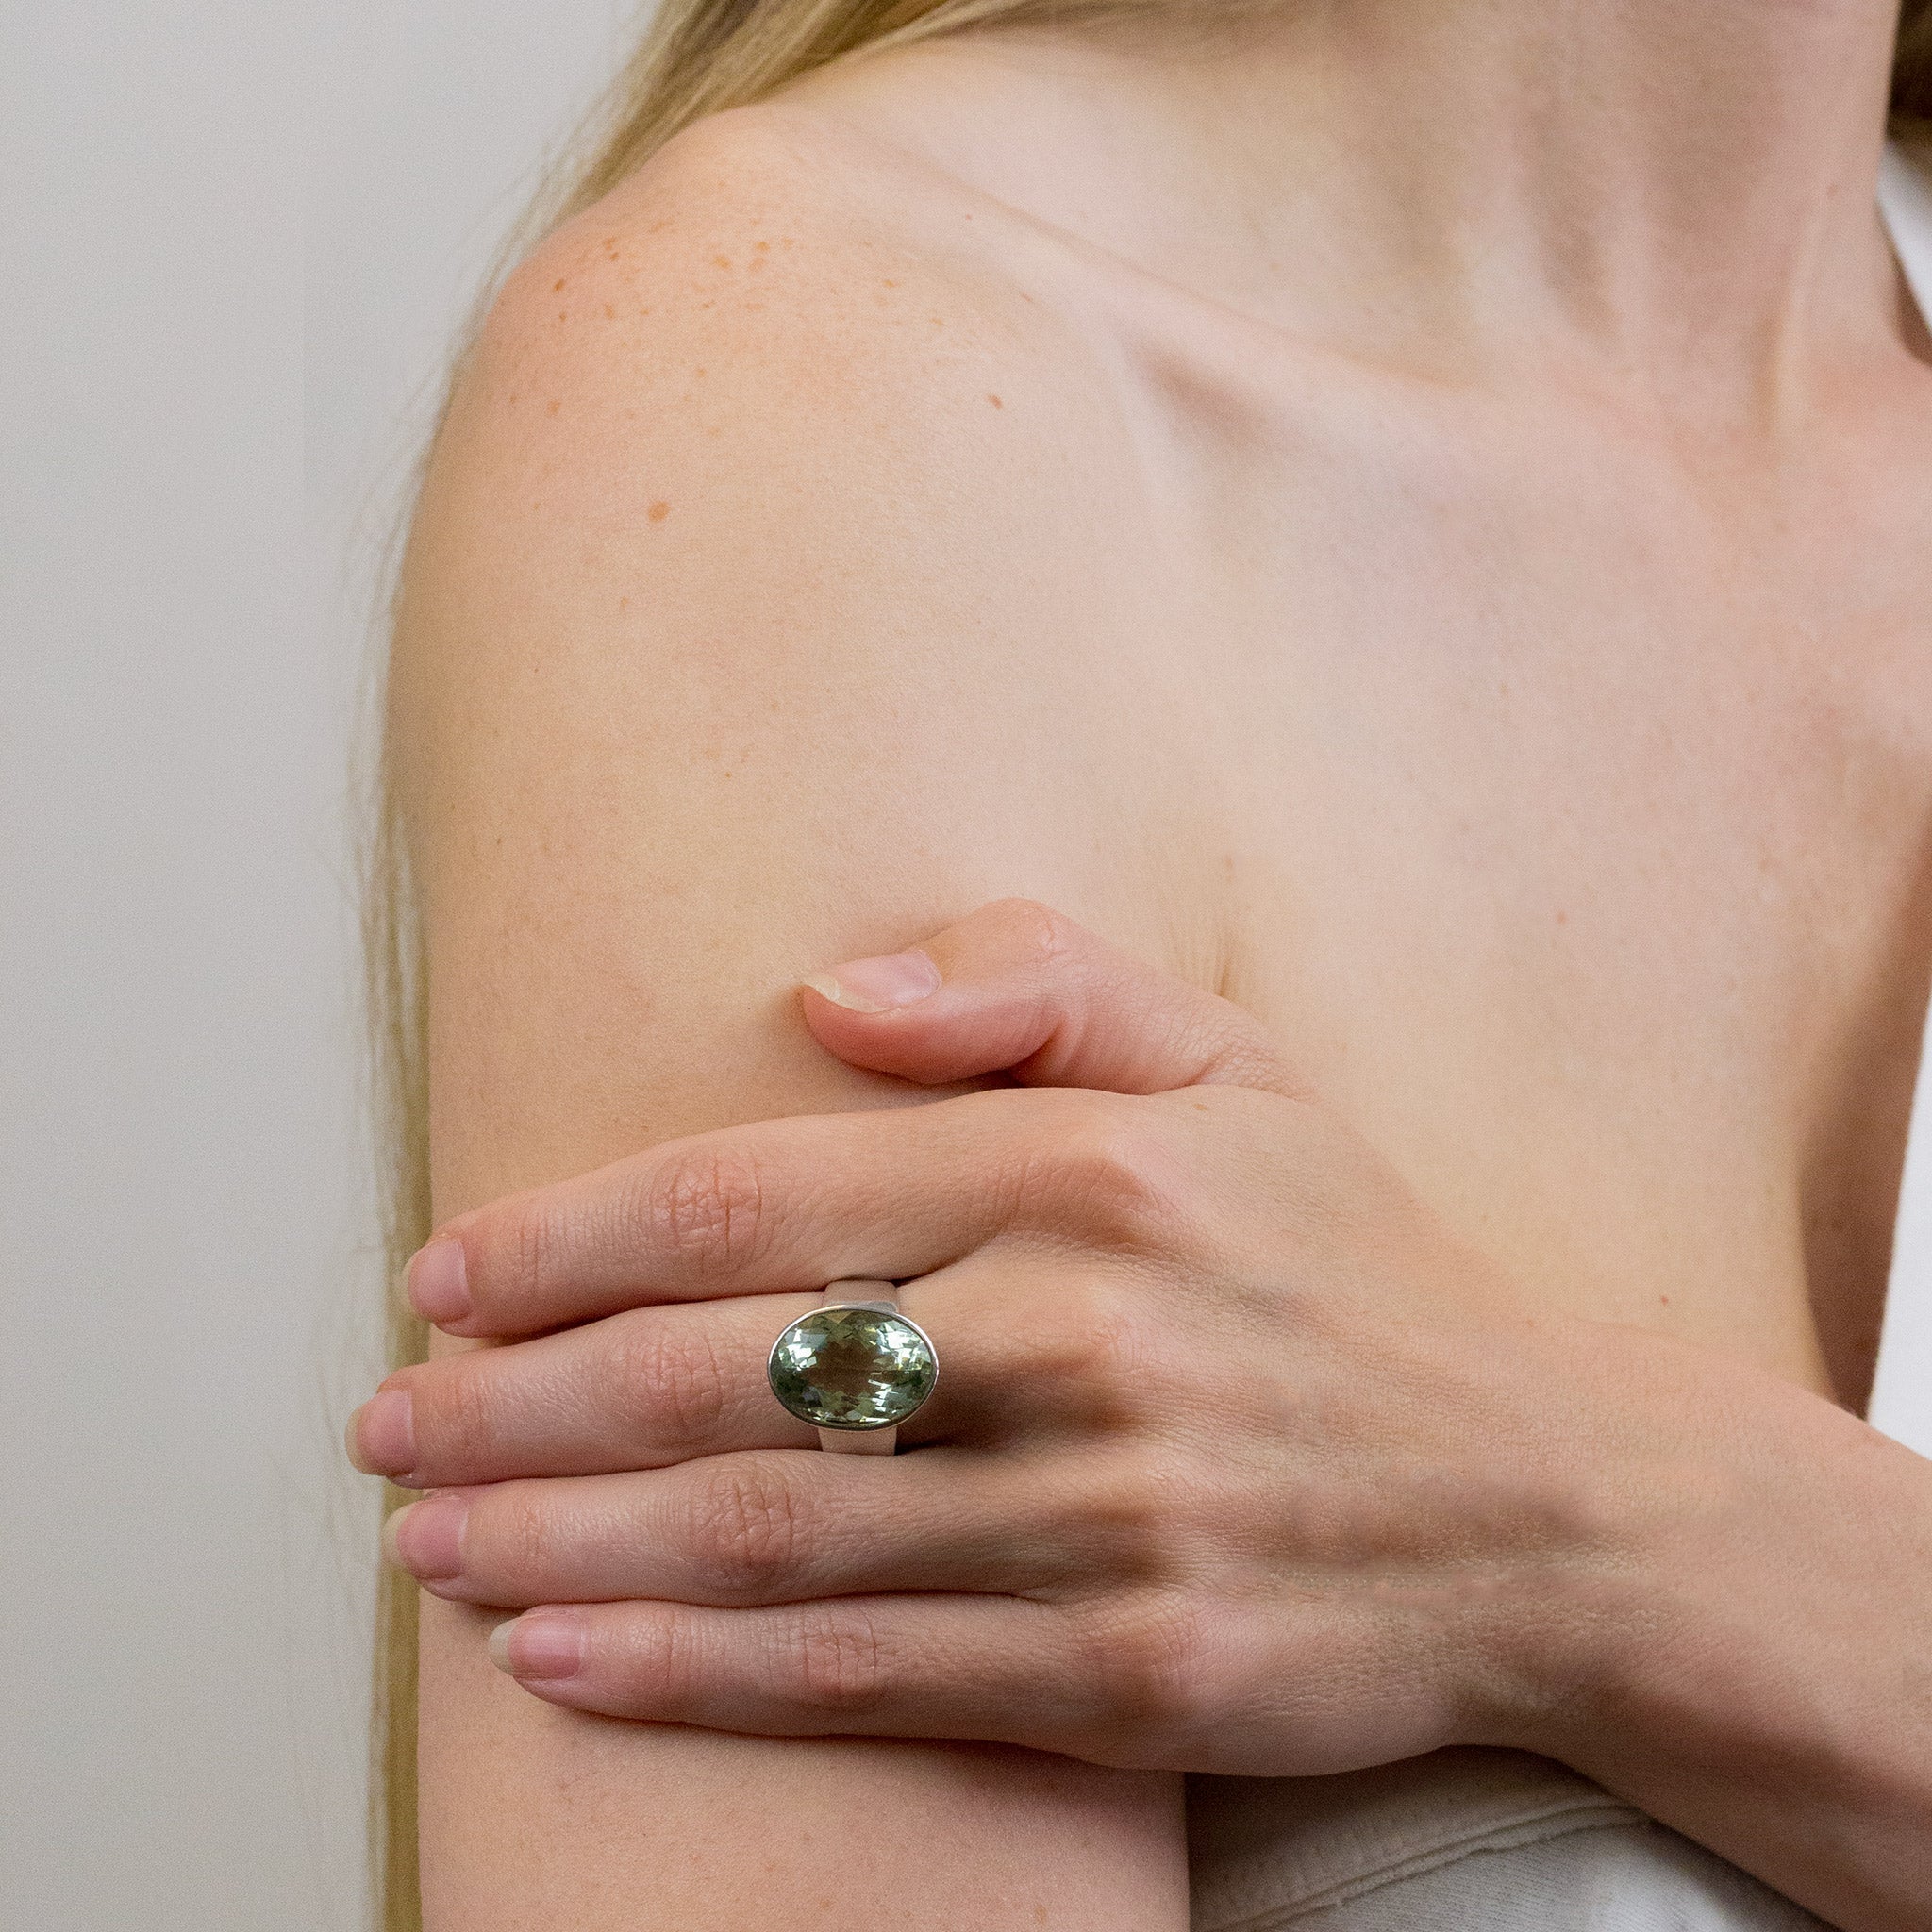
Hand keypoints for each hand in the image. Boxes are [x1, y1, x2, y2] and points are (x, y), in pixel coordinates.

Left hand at [347, 901, 1913, 1798]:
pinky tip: (563, 1653)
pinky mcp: (1136, 1665)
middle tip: (379, 1427)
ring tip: (423, 1539)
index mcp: (1090, 1168)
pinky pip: (868, 1676)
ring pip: (773, 1534)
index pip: (765, 1192)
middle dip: (521, 1402)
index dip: (576, 1237)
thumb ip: (1039, 981)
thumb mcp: (1237, 1061)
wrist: (1554, 1495)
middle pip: (734, 1371)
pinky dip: (695, 1671)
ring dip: (566, 1537)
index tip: (442, 1272)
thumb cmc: (1354, 1260)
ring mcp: (1113, 1511)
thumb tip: (830, 990)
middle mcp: (1087, 1333)